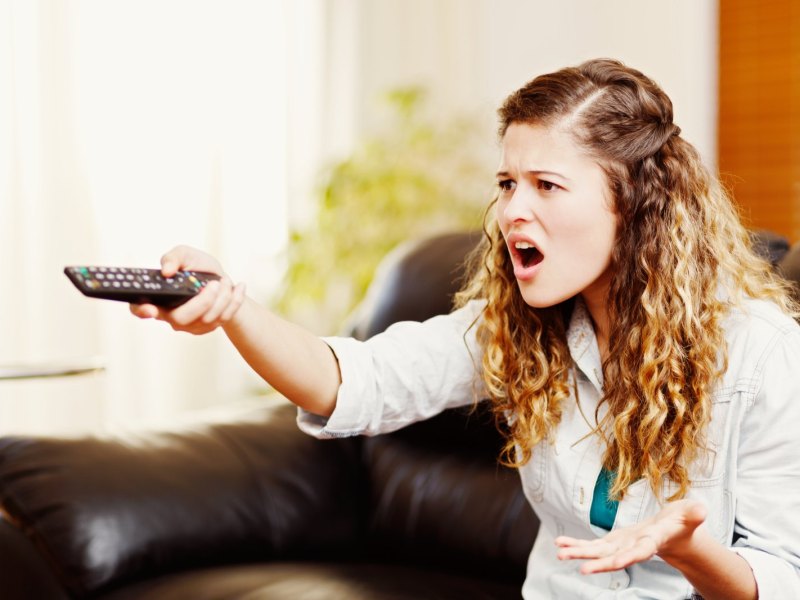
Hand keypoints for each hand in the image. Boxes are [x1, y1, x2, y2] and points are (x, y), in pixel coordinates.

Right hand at [129, 245, 246, 334]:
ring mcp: (190, 325)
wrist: (219, 279)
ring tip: (225, 280)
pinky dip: (235, 301)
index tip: (150, 310)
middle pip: (181, 319)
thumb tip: (167, 271)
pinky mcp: (208, 327)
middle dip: (201, 302)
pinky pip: (224, 319)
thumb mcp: (185, 254)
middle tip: (213, 284)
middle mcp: (170, 315)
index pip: (140, 309)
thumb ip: (173, 258)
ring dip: (222, 298)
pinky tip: (239, 287)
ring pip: (206, 319)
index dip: (142, 311)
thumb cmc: (196, 267)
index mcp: (158, 297)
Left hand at [554, 499, 706, 573]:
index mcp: (653, 541)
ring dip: (579, 553)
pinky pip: (591, 545)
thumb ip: (695, 514)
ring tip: (560, 553)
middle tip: (581, 568)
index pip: (641, 552)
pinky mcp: (612, 542)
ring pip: (597, 553)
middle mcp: (633, 548)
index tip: (618, 562)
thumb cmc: (682, 523)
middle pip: (615, 558)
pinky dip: (576, 544)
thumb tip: (702, 509)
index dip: (630, 557)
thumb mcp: (691, 514)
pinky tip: (559, 542)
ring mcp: (621, 546)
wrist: (673, 534)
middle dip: (598, 564)